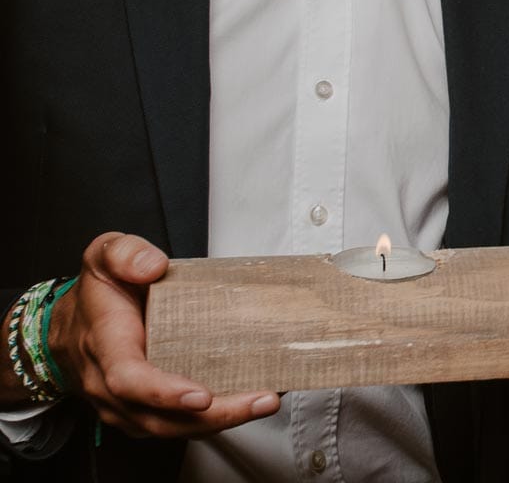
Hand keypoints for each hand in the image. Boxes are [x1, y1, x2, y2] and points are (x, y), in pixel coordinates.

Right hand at [44, 233, 278, 436]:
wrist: (73, 324)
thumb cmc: (98, 292)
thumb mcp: (103, 256)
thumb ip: (124, 253)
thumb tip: (153, 266)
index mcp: (106, 345)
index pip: (129, 379)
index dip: (164, 393)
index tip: (201, 396)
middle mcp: (110, 384)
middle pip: (158, 417)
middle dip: (212, 416)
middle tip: (260, 400)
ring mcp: (123, 404)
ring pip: (169, 428)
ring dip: (220, 422)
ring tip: (264, 403)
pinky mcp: (140, 411)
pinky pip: (174, 425)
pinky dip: (212, 421)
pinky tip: (248, 404)